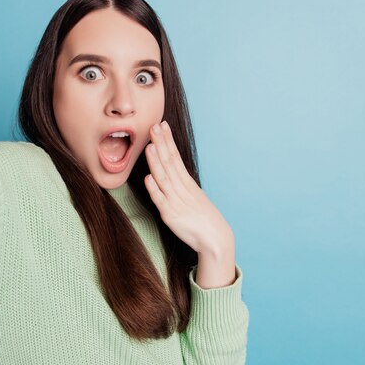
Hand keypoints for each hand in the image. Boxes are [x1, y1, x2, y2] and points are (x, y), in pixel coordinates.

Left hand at [144, 120, 233, 256]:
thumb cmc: (204, 218)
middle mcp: (182, 189)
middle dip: (161, 144)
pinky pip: (161, 201)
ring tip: (150, 146)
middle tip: (154, 126)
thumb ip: (181, 185)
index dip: (168, 141)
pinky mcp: (171, 216)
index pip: (176, 157)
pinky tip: (148, 178)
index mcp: (187, 183)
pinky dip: (154, 189)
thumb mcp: (194, 196)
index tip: (162, 125)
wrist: (215, 239)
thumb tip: (171, 172)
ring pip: (164, 178)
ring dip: (156, 162)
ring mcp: (176, 201)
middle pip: (170, 163)